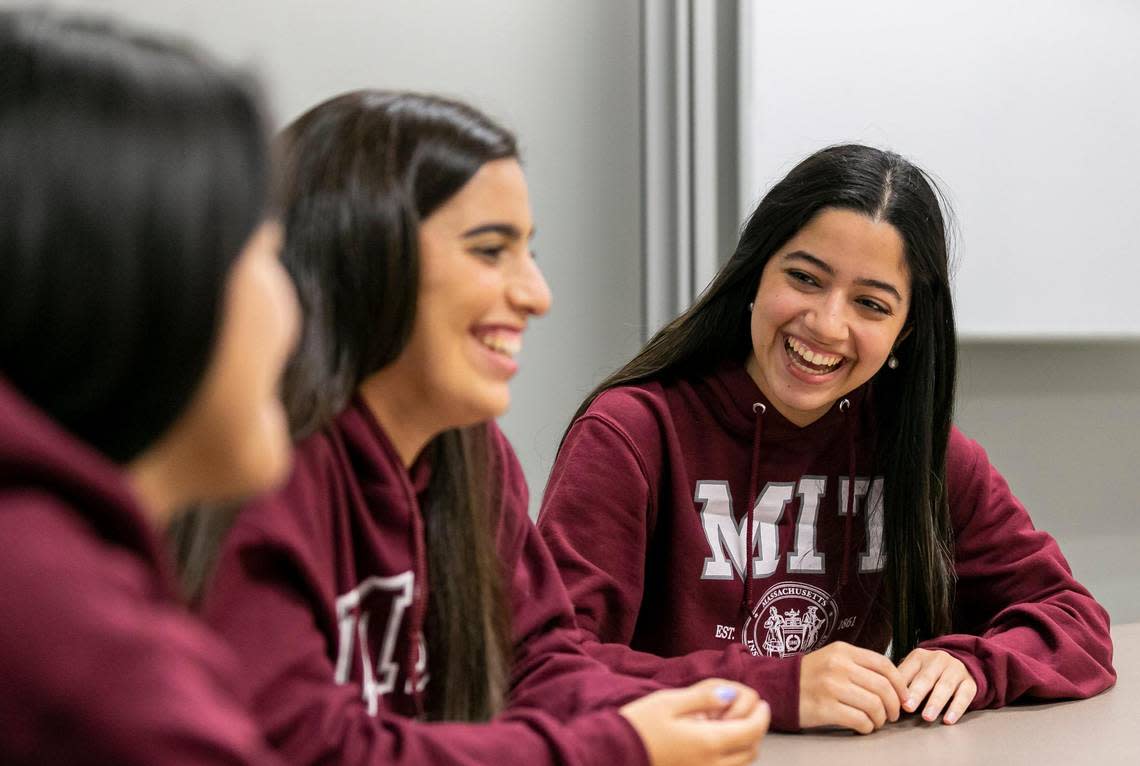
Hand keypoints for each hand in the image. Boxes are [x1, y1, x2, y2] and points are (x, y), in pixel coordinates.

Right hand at [620, 679, 769, 765]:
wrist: (612, 754)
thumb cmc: (638, 726)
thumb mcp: (670, 701)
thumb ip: (704, 697)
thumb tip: (731, 693)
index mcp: (709, 743)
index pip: (751, 730)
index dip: (762, 715)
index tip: (762, 703)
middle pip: (751, 749)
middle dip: (755, 729)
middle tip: (747, 711)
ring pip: (740, 763)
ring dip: (743, 743)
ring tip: (728, 724)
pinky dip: (729, 756)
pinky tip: (712, 741)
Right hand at [799, 641, 908, 733]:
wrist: (779, 687)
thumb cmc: (809, 676)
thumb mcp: (833, 658)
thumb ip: (859, 665)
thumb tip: (892, 683)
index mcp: (843, 651)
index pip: (883, 664)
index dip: (900, 683)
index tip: (904, 696)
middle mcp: (838, 666)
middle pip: (883, 687)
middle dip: (894, 705)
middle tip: (892, 714)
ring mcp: (831, 687)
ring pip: (874, 705)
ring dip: (880, 718)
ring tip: (876, 721)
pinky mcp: (826, 708)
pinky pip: (860, 720)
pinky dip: (867, 727)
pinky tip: (863, 726)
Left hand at [897, 648, 976, 724]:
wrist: (960, 664)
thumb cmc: (929, 672)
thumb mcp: (915, 671)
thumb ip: (903, 682)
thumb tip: (887, 700)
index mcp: (919, 656)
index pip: (908, 670)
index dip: (900, 685)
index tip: (894, 699)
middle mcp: (938, 659)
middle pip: (926, 678)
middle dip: (916, 694)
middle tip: (908, 708)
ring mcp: (956, 669)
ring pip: (945, 686)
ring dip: (935, 703)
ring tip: (927, 717)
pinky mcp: (970, 682)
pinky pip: (964, 695)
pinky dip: (956, 709)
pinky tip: (948, 719)